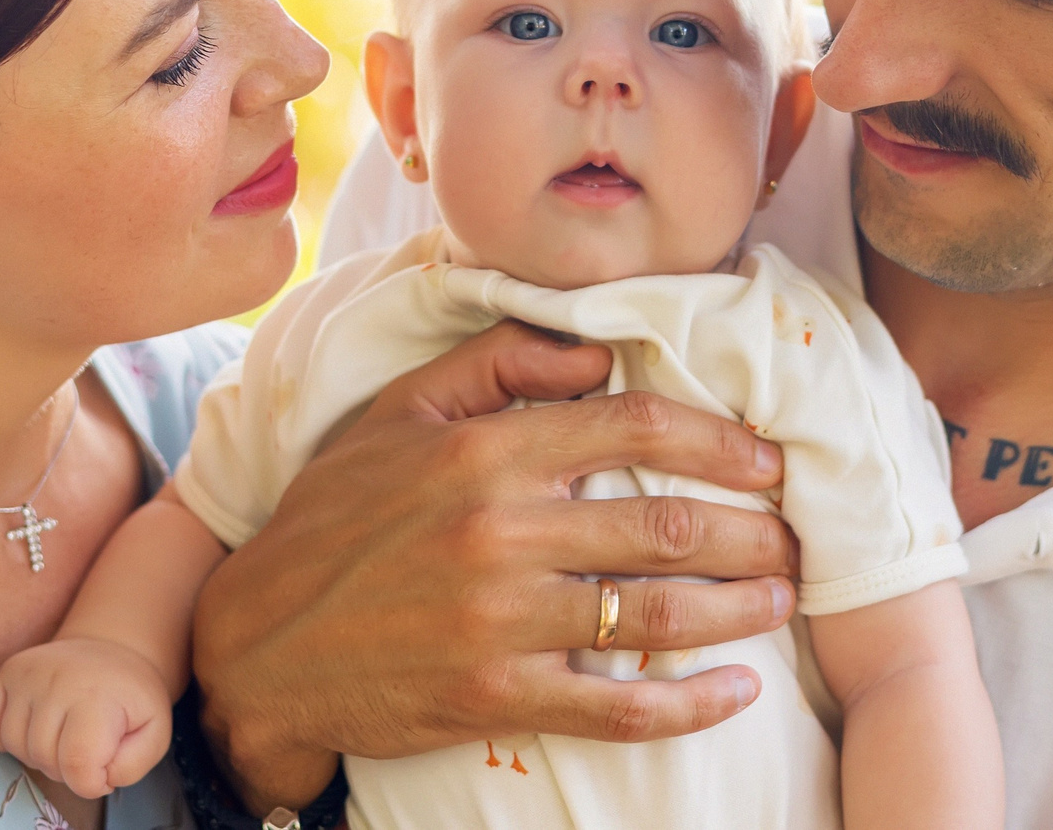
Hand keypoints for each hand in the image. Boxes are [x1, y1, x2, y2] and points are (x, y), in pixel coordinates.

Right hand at [0, 636, 173, 800]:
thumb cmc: (131, 697)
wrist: (113, 650)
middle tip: (84, 746)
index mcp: (97, 696)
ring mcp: (27, 674)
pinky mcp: (7, 672)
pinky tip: (28, 728)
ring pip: (14, 744)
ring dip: (36, 753)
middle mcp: (57, 680)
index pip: (78, 764)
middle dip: (65, 767)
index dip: (90, 781)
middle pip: (44, 758)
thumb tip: (97, 778)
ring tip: (62, 733)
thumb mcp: (154, 731)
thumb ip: (132, 765)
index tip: (102, 767)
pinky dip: (0, 735)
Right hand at [189, 320, 800, 811]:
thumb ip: (498, 360)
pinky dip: (689, 701)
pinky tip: (735, 691)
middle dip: (750, 529)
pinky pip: (616, 704)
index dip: (719, 440)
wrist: (257, 641)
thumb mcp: (398, 410)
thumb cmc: (334, 515)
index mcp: (485, 449)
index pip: (634, 427)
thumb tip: (597, 349)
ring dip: (739, 606)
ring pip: (654, 612)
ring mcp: (500, 619)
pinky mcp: (495, 697)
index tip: (766, 457)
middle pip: (663, 524)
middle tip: (796, 534)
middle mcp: (499, 529)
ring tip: (783, 597)